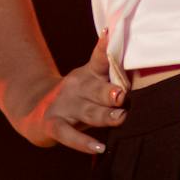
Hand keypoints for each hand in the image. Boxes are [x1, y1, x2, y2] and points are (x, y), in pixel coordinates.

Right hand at [13, 28, 124, 152]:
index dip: (105, 46)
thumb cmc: (76, 98)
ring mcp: (64, 106)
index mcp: (88, 74)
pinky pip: (69, 135)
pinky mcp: (53, 124)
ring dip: (104, 115)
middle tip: (123, 94)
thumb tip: (146, 81)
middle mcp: (77, 87)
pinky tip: (99, 148)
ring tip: (120, 118)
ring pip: (88, 111)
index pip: (99, 58)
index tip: (111, 32)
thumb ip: (111, 81)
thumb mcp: (90, 84)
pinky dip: (83, 142)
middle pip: (97, 88)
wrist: (33, 109)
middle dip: (110, 91)